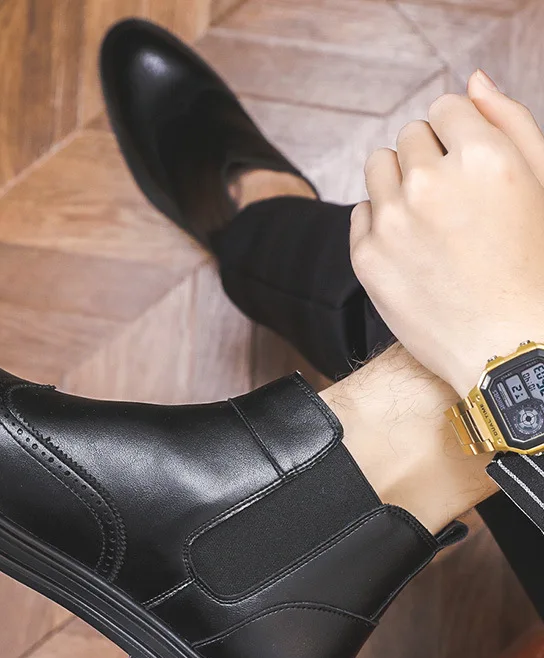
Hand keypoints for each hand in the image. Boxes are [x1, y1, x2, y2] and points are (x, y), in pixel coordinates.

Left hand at [350, 70, 543, 396]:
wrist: (504, 344)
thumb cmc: (532, 264)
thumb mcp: (542, 184)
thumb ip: (509, 123)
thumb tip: (471, 82)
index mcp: (483, 158)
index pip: (445, 108)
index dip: (456, 133)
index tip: (465, 162)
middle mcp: (431, 184)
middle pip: (407, 136)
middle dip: (427, 155)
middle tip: (452, 198)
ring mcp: (393, 222)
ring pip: (377, 166)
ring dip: (397, 180)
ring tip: (428, 216)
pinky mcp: (367, 257)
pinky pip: (361, 211)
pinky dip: (381, 220)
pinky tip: (411, 246)